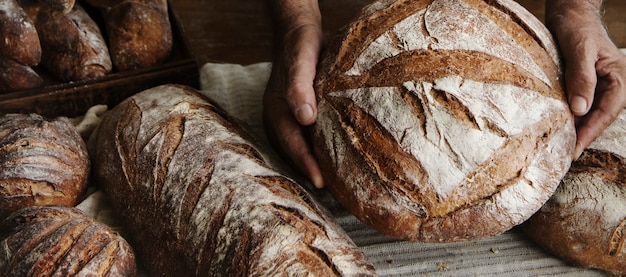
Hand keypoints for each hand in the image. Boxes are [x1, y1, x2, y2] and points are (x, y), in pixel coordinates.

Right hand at [263, 0, 323, 187]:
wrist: (298, 32)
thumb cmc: (300, 46)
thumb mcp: (302, 61)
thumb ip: (300, 88)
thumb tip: (306, 118)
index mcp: (275, 109)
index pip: (292, 144)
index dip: (306, 164)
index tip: (321, 181)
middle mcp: (276, 116)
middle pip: (292, 150)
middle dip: (308, 170)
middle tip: (330, 189)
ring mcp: (284, 116)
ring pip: (296, 146)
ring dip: (310, 162)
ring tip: (329, 180)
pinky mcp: (294, 113)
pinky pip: (302, 137)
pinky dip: (313, 149)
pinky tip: (327, 155)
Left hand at [546, 0, 625, 158]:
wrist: (569, 12)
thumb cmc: (576, 26)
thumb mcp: (579, 50)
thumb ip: (581, 78)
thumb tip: (580, 109)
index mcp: (618, 76)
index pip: (607, 111)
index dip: (591, 132)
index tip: (575, 148)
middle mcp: (611, 83)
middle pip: (600, 116)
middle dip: (584, 135)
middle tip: (565, 154)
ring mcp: (598, 84)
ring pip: (590, 113)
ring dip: (577, 128)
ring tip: (561, 146)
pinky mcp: (583, 83)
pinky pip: (580, 104)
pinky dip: (571, 116)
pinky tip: (558, 126)